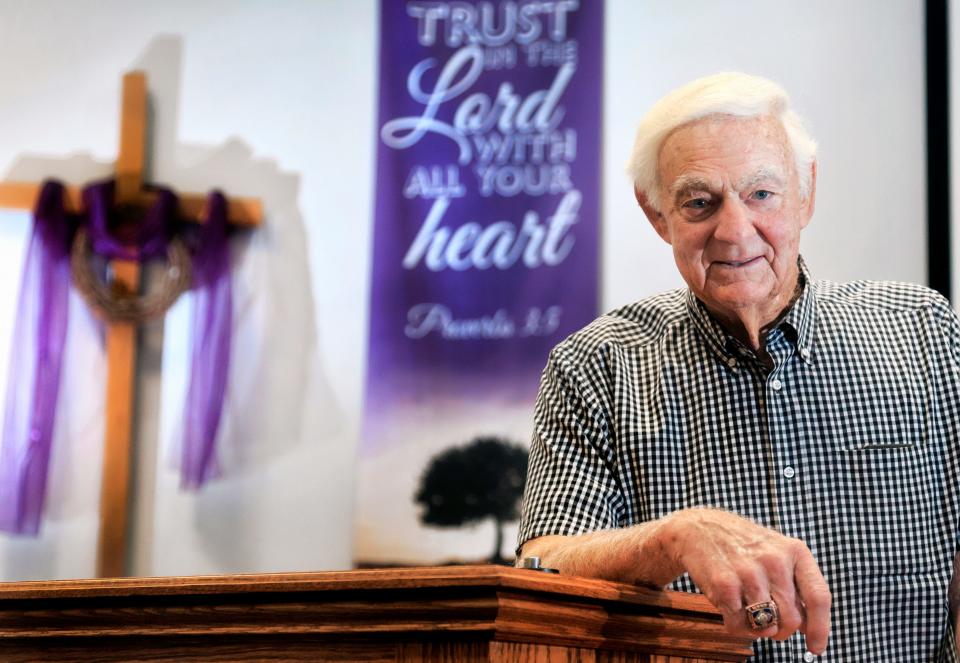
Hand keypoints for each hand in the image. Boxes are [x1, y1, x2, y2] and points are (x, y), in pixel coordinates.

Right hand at [661, 508, 831, 652]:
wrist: (699, 528)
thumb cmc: (742, 545)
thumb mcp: (776, 553)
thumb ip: (795, 586)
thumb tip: (808, 627)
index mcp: (795, 551)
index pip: (818, 597)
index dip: (820, 628)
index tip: (816, 648)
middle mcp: (775, 560)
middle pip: (792, 619)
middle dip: (781, 630)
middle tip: (769, 624)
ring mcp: (749, 572)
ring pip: (766, 625)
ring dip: (756, 627)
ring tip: (747, 610)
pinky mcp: (725, 584)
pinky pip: (739, 625)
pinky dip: (735, 624)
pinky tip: (730, 606)